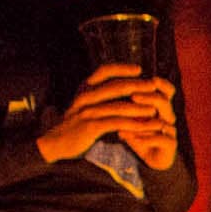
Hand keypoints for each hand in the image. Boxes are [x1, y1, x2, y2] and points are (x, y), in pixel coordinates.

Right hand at [36, 64, 177, 163]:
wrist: (55, 143)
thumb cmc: (74, 124)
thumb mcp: (84, 105)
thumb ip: (98, 95)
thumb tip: (121, 86)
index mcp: (84, 89)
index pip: (103, 71)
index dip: (121, 68)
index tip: (138, 69)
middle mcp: (85, 97)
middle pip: (115, 87)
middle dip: (137, 86)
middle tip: (154, 86)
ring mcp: (87, 112)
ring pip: (118, 106)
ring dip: (139, 107)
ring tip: (155, 108)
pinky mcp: (91, 127)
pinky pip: (116, 124)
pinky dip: (132, 124)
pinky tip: (145, 126)